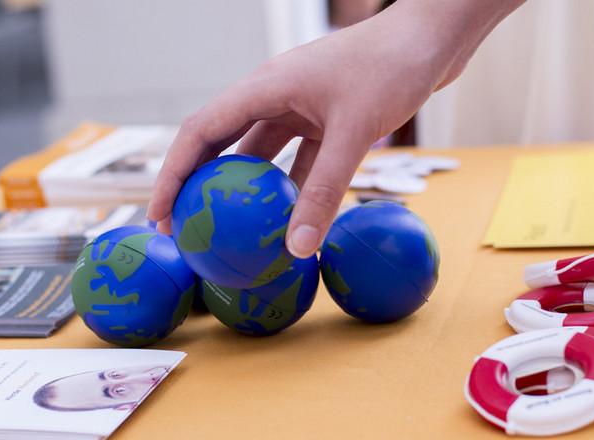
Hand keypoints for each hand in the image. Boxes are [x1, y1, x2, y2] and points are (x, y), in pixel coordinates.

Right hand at [147, 0, 523, 257]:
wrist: (433, 38)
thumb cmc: (390, 67)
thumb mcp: (353, 133)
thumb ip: (325, 190)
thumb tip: (299, 248)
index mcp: (264, 87)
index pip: (200, 132)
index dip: (173, 175)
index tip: (160, 215)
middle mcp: (274, 95)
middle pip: (222, 144)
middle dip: (201, 186)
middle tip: (187, 230)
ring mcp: (301, 105)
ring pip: (262, 154)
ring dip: (248, 190)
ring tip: (233, 232)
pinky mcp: (328, 117)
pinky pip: (299, 158)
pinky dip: (293, 187)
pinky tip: (293, 220)